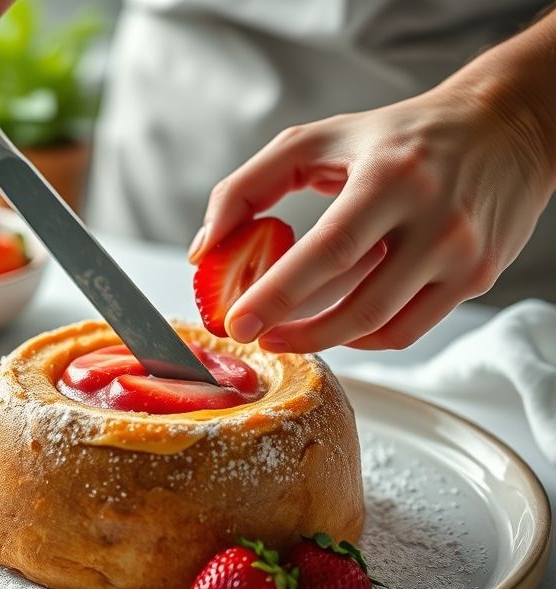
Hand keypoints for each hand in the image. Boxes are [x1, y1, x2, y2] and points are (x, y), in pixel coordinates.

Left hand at [189, 29, 555, 352]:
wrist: (503, 129)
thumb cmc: (398, 137)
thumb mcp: (318, 140)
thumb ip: (249, 186)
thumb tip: (205, 248)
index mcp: (392, 177)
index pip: (329, 250)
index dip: (278, 295)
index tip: (237, 324)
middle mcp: (436, 219)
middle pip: (358, 305)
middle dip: (298, 333)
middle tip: (258, 336)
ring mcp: (463, 255)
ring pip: (382, 327)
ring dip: (326, 340)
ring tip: (289, 332)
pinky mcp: (477, 277)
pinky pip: (408, 330)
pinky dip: (364, 336)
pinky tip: (338, 322)